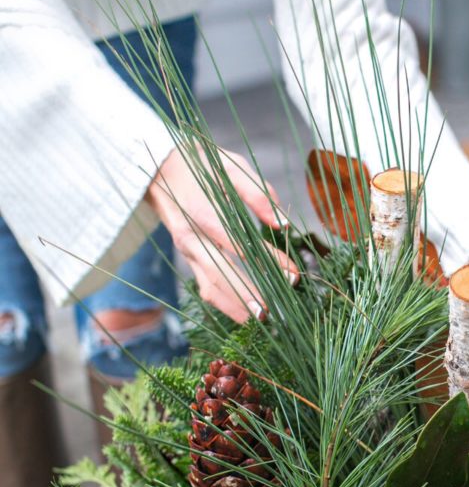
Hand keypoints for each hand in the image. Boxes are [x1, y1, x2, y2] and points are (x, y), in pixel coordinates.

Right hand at [146, 145, 296, 321]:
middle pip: (219, 274)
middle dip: (247, 295)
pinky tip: (245, 314)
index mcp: (204, 212)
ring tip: (261, 321)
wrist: (158, 169)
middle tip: (273, 312)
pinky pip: (204, 287)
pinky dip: (224, 304)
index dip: (268, 261)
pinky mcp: (188, 259)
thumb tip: (283, 223)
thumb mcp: (232, 166)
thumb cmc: (202, 165)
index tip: (293, 274)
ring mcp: (187, 252)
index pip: (240, 244)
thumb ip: (258, 194)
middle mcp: (192, 237)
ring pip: (209, 288)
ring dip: (234, 308)